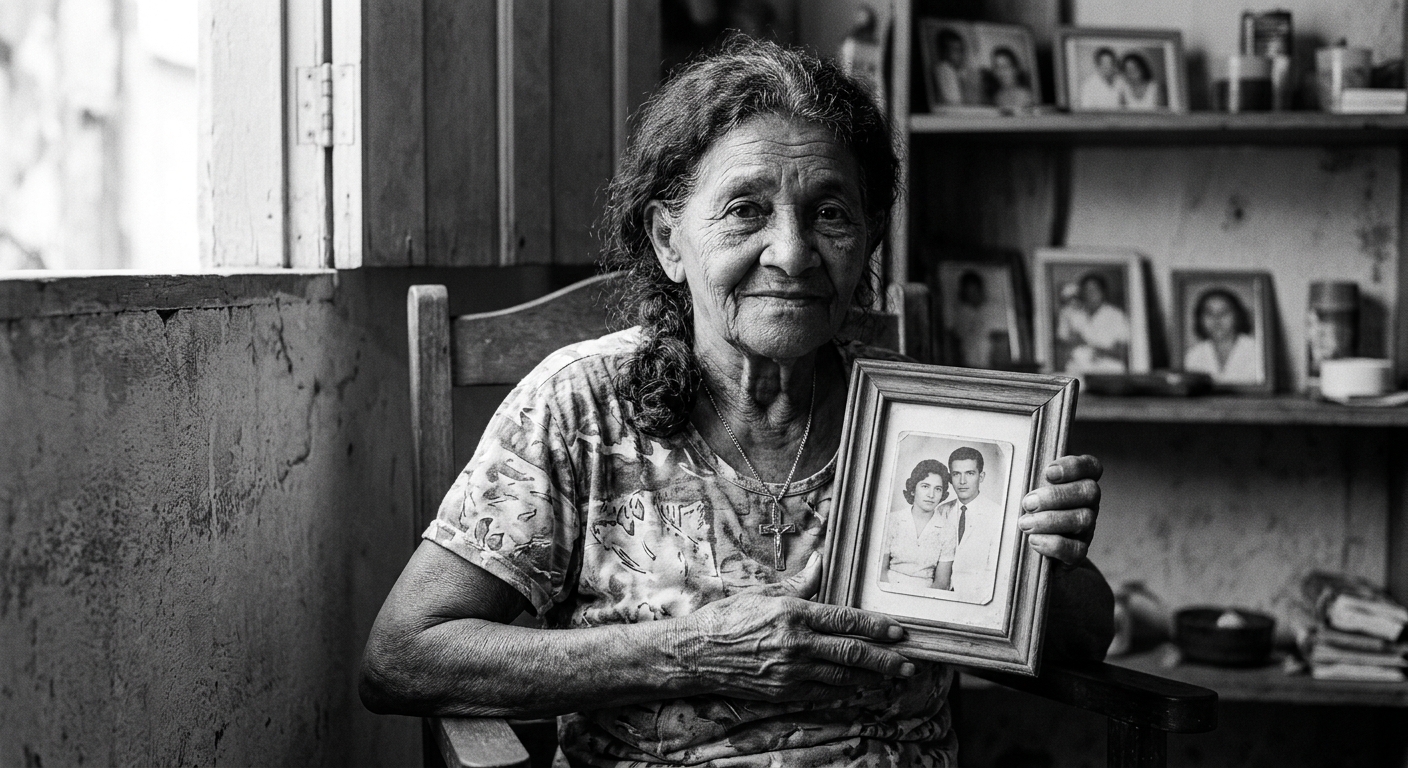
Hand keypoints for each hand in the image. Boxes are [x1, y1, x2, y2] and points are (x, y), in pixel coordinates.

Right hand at [671, 552, 915, 702]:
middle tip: (909, 663)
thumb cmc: (727, 618)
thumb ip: (799, 582)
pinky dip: (843, 691)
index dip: (876, 627)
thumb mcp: (763, 593)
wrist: (696, 653)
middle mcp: (796, 644)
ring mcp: (790, 671)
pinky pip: (822, 693)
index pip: (845, 620)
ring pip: (842, 678)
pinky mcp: (782, 692)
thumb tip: (820, 560)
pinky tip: (858, 688)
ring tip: (891, 678)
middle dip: (885, 660)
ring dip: (871, 679)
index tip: (898, 632)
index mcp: (794, 613)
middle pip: (852, 653)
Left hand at [1018, 454, 1101, 564]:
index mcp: (1079, 483)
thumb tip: (1010, 472)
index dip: (1075, 467)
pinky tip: (1034, 540)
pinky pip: (1077, 549)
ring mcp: (1087, 528)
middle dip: (1055, 496)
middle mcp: (1089, 504)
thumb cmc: (1031, 512)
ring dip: (1050, 520)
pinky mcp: (1080, 552)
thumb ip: (1031, 480)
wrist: (1037, 551)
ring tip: (1025, 523)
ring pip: (1083, 519)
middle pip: (1088, 491)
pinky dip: (1053, 544)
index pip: (1091, 467)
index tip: (1049, 472)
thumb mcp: (1032, 492)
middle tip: (1028, 503)